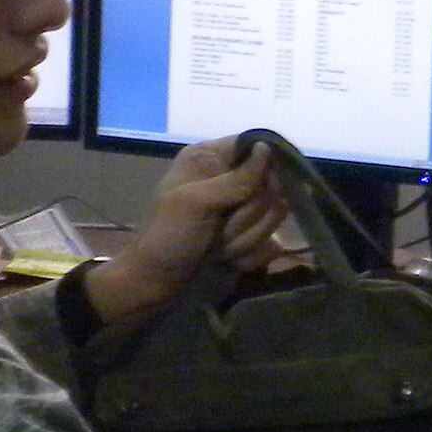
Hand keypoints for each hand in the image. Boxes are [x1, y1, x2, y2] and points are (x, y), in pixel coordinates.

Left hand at [82, 136, 288, 327]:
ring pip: (273, 215)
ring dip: (247, 238)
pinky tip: (227, 261)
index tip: (259, 190)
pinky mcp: (248, 237)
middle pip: (270, 184)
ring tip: (218, 248)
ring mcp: (240, 210)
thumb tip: (267, 148)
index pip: (256, 146)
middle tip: (220, 229)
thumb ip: (236, 178)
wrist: (158, 285)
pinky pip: (270, 242)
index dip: (265, 168)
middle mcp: (228, 179)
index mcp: (210, 159)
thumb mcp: (196, 202)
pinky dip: (250, 255)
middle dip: (249, 215)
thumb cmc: (169, 238)